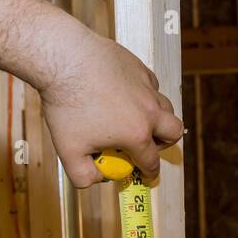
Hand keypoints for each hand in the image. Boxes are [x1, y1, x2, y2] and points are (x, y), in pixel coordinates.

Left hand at [40, 25, 183, 187]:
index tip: (146, 176)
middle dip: (165, 143)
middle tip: (149, 145)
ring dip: (157, 118)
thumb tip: (96, 180)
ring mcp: (146, 87)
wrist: (63, 57)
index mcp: (136, 134)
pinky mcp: (139, 67)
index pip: (151, 161)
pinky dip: (145, 94)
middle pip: (174, 132)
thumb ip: (82, 176)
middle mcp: (148, 111)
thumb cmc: (66, 103)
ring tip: (136, 120)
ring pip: (166, 106)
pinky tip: (124, 95)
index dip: (149, 173)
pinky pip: (151, 85)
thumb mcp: (68, 150)